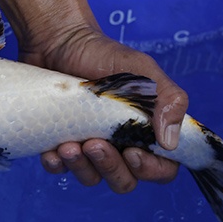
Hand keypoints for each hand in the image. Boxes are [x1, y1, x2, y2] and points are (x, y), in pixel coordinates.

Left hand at [22, 23, 184, 192]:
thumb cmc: (101, 54)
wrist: (56, 41)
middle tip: (93, 144)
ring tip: (68, 146)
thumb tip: (171, 143)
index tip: (132, 151)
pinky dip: (57, 165)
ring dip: (81, 168)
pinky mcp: (59, 142)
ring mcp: (87, 145)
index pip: (160, 168)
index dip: (150, 169)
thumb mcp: (141, 70)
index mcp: (143, 130)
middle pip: (124, 180)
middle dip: (110, 168)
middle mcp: (118, 143)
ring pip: (91, 178)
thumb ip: (167, 100)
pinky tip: (52, 151)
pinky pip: (60, 169)